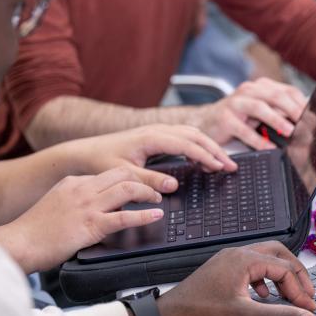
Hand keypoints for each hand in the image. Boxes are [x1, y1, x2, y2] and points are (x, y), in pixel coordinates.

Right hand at [0, 168, 167, 271]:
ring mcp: (87, 206)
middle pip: (122, 173)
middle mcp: (82, 189)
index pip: (107, 173)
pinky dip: (144, 216)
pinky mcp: (91, 225)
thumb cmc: (32, 231)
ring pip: (127, 189)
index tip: (137, 184)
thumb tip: (90, 209)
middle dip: (142, 179)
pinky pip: (125, 217)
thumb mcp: (54, 204)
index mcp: (73, 182)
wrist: (18, 243)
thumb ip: (73, 201)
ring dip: (147, 193)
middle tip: (154, 189)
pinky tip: (156, 216)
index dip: (126, 178)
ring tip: (158, 199)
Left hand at [67, 124, 236, 183]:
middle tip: (231, 165)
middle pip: (195, 135)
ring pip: (191, 133)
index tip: (221, 167)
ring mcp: (157, 130)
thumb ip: (149, 180)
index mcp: (152, 137)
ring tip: (222, 162)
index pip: (188, 144)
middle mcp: (157, 130)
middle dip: (215, 149)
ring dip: (209, 146)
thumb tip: (173, 185)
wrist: (84, 151)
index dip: (207, 156)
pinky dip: (198, 145)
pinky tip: (202, 157)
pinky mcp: (155, 135)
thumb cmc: (101, 161)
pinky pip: (184, 136)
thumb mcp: (124, 174)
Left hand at [156, 241, 315, 315]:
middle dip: (295, 273)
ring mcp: (228, 260)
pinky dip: (264, 278)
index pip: (285, 269)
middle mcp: (237, 254)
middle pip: (279, 254)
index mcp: (245, 259)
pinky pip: (251, 267)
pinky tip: (263, 295)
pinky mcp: (222, 270)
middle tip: (306, 292)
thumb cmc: (199, 313)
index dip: (300, 290)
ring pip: (265, 259)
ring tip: (289, 294)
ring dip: (280, 275)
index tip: (307, 307)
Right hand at [194, 78, 306, 150]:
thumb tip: (307, 121)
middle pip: (275, 96)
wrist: (206, 122)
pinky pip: (243, 129)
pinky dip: (257, 139)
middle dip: (292, 109)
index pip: (287, 91)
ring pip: (259, 107)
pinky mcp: (225, 118)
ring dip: (276, 120)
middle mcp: (249, 91)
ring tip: (289, 131)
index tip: (312, 115)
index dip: (301, 103)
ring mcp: (235, 103)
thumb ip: (281, 112)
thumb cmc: (239, 117)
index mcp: (261, 87)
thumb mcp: (262, 112)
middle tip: (304, 122)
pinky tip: (267, 147)